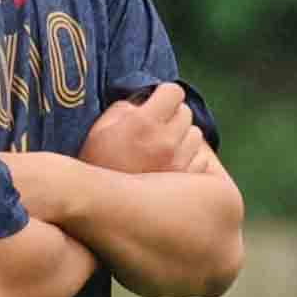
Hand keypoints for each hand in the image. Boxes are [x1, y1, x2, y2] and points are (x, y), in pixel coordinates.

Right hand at [79, 82, 207, 175]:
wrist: (99, 205)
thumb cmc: (95, 164)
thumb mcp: (100, 128)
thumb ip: (124, 109)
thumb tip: (142, 104)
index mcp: (144, 122)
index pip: (174, 92)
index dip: (164, 94)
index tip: (156, 100)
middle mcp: (166, 140)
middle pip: (186, 113)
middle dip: (172, 115)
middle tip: (155, 126)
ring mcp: (179, 162)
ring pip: (196, 135)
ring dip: (183, 136)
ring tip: (164, 146)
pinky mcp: (187, 180)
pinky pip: (201, 159)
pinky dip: (189, 157)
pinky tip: (171, 163)